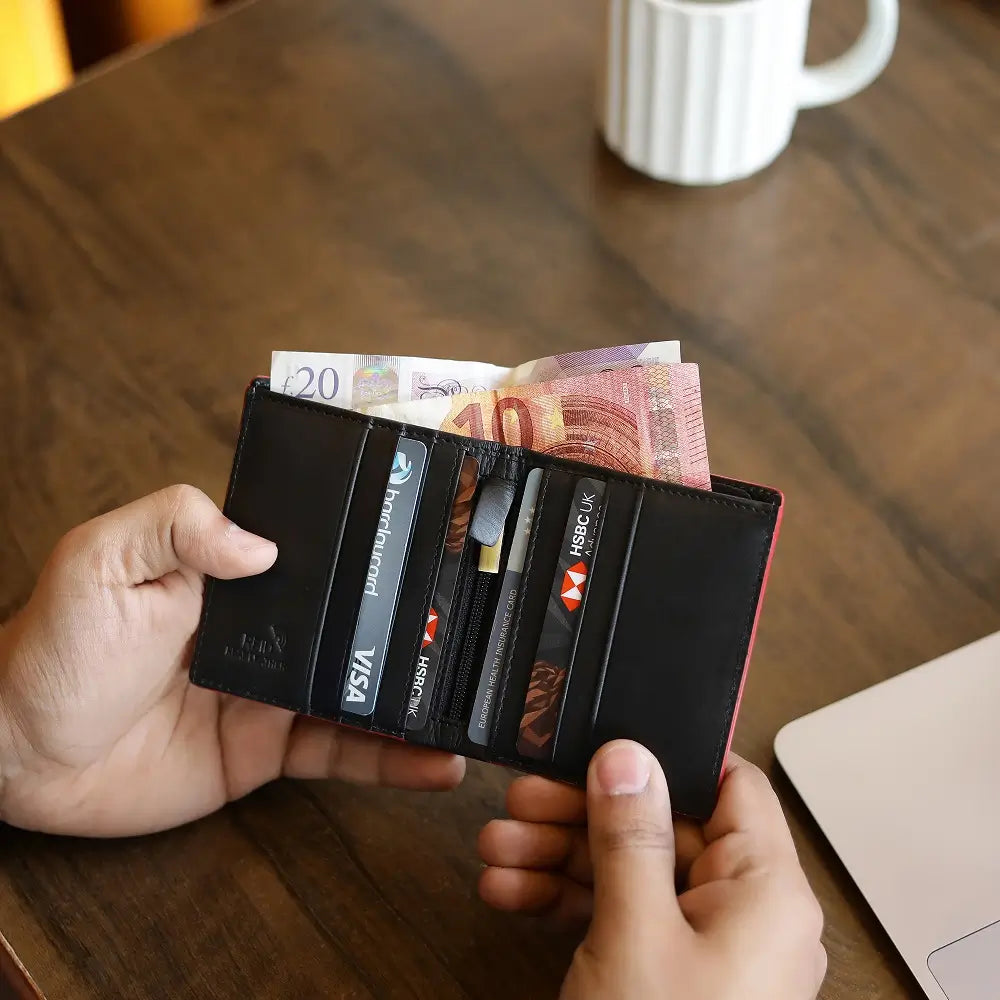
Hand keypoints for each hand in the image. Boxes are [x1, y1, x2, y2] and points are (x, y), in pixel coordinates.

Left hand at [0, 485, 463, 836]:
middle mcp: (268, 625)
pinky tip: (435, 763)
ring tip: (474, 696)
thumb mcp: (103, 560)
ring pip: (361, 687)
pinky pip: (341, 752)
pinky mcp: (270, 749)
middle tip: (481, 623)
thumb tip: (262, 544)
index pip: (321, 550)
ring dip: (417, 694)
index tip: (440, 543)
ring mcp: (275, 689)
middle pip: (355, 619)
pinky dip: (390, 760)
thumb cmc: (54, 646)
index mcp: (235, 571)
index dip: (375, 546)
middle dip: (416, 621)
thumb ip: (176, 526)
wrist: (23, 758)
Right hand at [479, 741, 824, 999]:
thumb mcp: (636, 932)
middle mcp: (743, 912)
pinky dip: (566, 900)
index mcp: (766, 890)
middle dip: (582, 813)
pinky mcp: (668, 974)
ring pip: (630, 871)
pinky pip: (619, 914)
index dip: (667, 755)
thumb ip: (633, 835)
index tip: (604, 741)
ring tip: (497, 848)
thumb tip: (629, 755)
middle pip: (663, 827)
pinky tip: (513, 891)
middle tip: (523, 800)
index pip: (727, 786)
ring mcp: (703, 946)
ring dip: (559, 855)